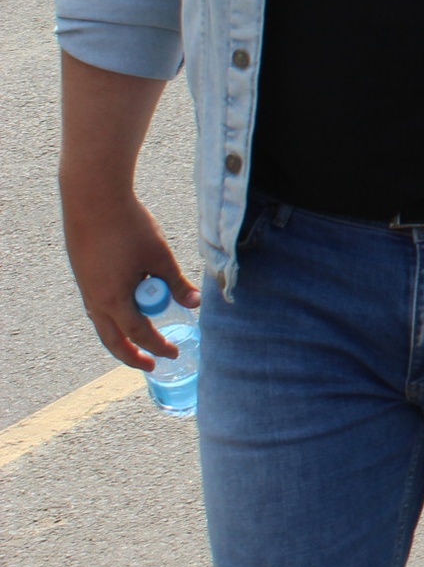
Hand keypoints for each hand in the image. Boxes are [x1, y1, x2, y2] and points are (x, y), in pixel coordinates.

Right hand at [62, 184, 194, 370]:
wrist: (94, 201)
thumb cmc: (129, 226)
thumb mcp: (160, 256)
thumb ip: (178, 282)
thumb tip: (196, 303)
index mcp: (115, 300)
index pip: (140, 333)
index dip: (158, 345)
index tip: (173, 353)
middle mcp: (96, 301)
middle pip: (113, 340)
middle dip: (132, 356)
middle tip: (150, 366)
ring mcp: (86, 290)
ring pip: (102, 326)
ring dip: (121, 337)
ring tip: (138, 343)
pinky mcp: (84, 278)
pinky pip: (98, 309)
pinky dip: (112, 318)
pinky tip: (125, 313)